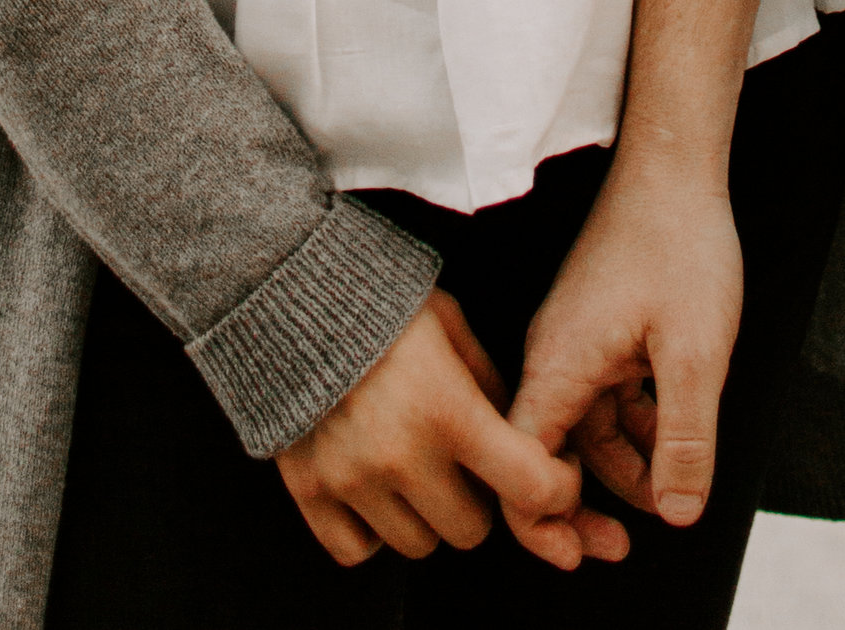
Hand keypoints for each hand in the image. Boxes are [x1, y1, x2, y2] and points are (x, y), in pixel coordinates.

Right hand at [276, 287, 629, 569]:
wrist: (289, 294)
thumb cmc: (382, 303)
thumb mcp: (451, 324)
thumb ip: (488, 384)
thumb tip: (520, 437)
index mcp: (448, 409)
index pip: (528, 485)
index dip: (555, 489)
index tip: (553, 476)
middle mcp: (402, 455)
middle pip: (471, 531)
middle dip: (479, 499)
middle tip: (465, 463)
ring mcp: (353, 480)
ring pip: (419, 545)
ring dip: (427, 516)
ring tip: (416, 468)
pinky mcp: (311, 492)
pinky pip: (359, 551)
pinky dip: (373, 530)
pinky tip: (376, 488)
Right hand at [510, 158, 744, 532]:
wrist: (675, 164)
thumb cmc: (679, 244)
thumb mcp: (695, 352)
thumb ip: (685, 437)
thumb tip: (679, 513)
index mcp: (558, 366)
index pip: (520, 467)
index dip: (542, 522)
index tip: (584, 553)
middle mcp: (553, 357)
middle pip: (548, 456)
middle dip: (582, 508)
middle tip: (622, 548)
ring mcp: (574, 341)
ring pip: (583, 429)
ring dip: (620, 468)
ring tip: (666, 497)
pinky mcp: (597, 327)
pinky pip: (602, 397)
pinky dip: (633, 425)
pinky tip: (672, 435)